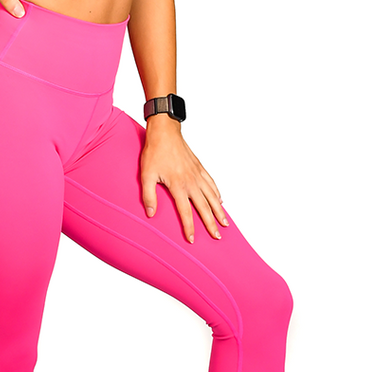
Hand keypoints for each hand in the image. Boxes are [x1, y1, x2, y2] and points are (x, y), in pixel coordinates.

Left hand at [140, 117, 229, 242]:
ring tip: (225, 223)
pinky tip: (220, 200)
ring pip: (212, 196)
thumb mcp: (146, 175)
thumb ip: (149, 196)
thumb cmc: (154, 152)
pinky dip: (217, 193)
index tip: (192, 240)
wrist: (165, 132)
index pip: (185, 212)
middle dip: (211, 224)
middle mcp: (191, 182)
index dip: (189, 227)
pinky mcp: (199, 167)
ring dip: (219, 211)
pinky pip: (212, 183)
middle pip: (204, 207)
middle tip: (217, 237)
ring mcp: (197, 174)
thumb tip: (150, 214)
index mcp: (178, 185)